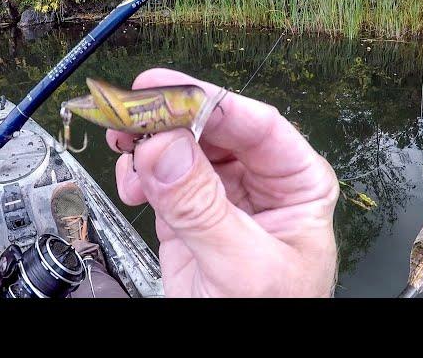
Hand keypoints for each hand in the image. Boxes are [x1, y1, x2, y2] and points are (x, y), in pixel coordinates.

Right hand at [107, 69, 338, 296]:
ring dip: (148, 142)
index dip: (209, 101)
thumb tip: (166, 147)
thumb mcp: (241, 265)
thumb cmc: (269, 315)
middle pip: (212, 127)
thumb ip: (203, 208)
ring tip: (125, 146)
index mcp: (296, 183)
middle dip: (170, 119)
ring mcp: (219, 192)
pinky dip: (138, 173)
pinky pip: (158, 174)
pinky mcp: (186, 208)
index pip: (256, 124)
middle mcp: (259, 179)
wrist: (238, 357)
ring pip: (181, 145)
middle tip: (130, 112)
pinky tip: (133, 185)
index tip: (165, 92)